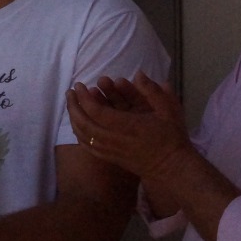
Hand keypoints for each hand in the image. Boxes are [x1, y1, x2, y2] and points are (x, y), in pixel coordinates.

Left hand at [67, 72, 190, 180]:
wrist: (171, 166)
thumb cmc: (171, 136)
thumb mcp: (169, 110)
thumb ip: (152, 91)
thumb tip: (138, 74)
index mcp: (127, 126)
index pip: (97, 112)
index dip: (85, 98)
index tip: (79, 85)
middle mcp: (114, 139)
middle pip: (84, 123)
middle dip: (74, 106)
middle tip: (70, 92)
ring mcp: (110, 151)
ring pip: (83, 136)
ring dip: (74, 118)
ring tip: (71, 104)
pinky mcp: (109, 158)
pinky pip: (87, 146)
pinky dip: (78, 134)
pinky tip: (76, 124)